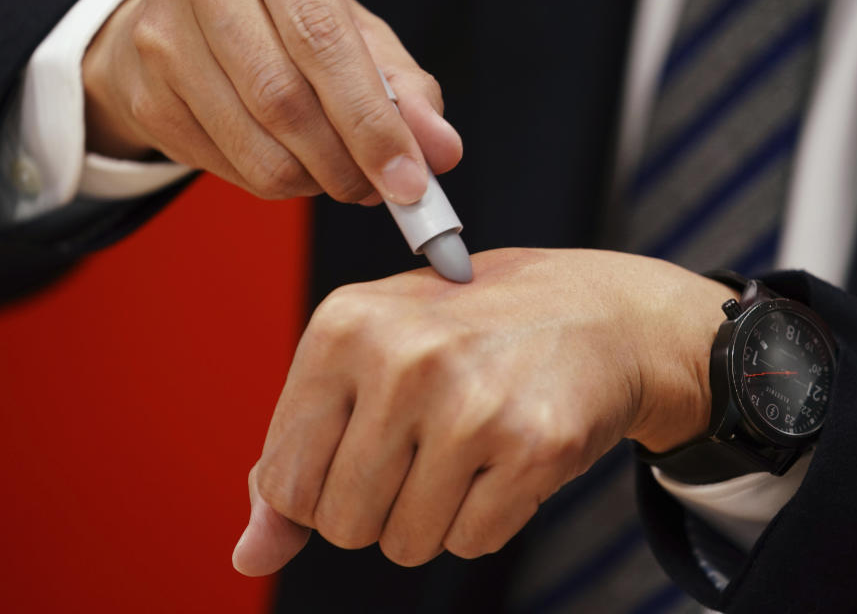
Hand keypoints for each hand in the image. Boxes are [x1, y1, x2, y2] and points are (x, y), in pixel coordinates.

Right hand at [82, 0, 461, 204]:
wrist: (188, 20)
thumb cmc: (285, 22)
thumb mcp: (356, 35)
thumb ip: (404, 88)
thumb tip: (441, 150)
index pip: (322, 42)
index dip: (371, 121)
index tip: (411, 181)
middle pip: (284, 100)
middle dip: (347, 164)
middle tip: (380, 189)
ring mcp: (165, 41)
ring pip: (259, 149)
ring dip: (316, 182)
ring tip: (339, 172)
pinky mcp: (149, 99)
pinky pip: (233, 172)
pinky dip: (278, 184)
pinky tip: (291, 160)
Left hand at [231, 248, 735, 574]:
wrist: (593, 313)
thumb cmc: (468, 334)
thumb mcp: (368, 361)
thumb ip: (301, 454)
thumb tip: (251, 554)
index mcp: (345, 327)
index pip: (284, 481)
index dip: (321, 489)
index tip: (367, 449)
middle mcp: (402, 358)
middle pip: (341, 522)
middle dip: (378, 505)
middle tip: (426, 442)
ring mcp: (471, 403)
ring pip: (405, 542)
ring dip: (433, 513)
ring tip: (468, 443)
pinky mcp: (534, 445)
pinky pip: (471, 541)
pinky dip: (484, 515)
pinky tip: (506, 454)